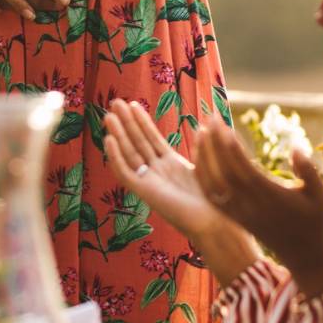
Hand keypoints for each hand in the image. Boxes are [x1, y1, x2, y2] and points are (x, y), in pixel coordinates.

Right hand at [105, 99, 262, 282]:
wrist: (213, 220)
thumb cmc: (213, 198)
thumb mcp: (207, 167)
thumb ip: (201, 148)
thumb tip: (204, 128)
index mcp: (170, 164)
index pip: (151, 138)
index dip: (141, 122)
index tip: (133, 104)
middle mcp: (156, 171)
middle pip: (136, 142)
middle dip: (126, 123)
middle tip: (114, 103)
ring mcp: (148, 181)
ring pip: (128, 153)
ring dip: (118, 135)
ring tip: (108, 116)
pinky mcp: (143, 192)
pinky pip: (124, 172)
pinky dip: (115, 156)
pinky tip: (109, 140)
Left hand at [197, 123, 322, 296]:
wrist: (305, 256)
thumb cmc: (315, 221)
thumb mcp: (320, 195)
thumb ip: (308, 171)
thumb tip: (296, 147)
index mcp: (272, 197)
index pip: (244, 169)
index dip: (231, 147)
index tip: (223, 124)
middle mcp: (251, 205)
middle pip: (224, 172)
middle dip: (214, 143)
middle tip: (210, 116)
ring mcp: (239, 213)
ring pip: (213, 183)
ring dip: (203, 156)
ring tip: (200, 130)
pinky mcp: (234, 217)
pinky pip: (210, 196)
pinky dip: (201, 175)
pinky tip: (198, 155)